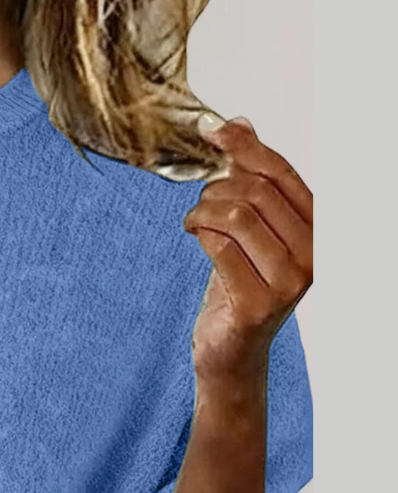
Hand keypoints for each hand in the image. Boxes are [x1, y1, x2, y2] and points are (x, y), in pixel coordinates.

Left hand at [182, 115, 312, 379]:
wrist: (230, 352)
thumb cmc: (238, 289)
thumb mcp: (248, 232)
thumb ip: (248, 181)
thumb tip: (238, 124)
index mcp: (316, 231)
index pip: (281, 174)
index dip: (244, 147)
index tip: (211, 131)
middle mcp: (311, 255)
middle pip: (257, 192)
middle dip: (217, 188)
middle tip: (199, 202)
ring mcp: (288, 283)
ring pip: (237, 216)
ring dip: (203, 211)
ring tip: (193, 221)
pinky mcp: (257, 304)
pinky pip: (219, 249)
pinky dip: (200, 235)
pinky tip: (194, 237)